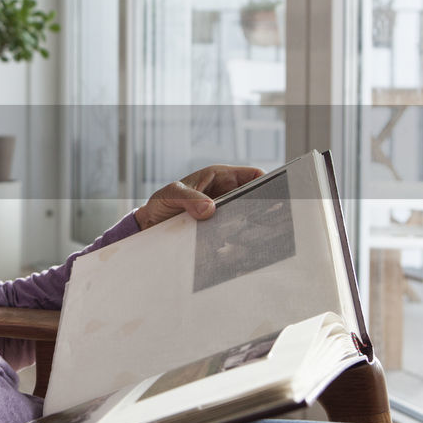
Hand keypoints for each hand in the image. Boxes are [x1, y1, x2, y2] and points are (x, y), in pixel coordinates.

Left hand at [134, 164, 264, 229]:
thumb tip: (210, 208)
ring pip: (248, 217)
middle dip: (263, 208)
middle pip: (255, 198)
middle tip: (269, 222)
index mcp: (220, 176)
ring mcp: (224, 211)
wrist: (149, 226)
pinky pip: (236, 232)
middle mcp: (226, 193)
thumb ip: (188, 199)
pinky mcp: (219, 228)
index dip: (267, 183)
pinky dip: (240, 238)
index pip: (253, 175)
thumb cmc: (160, 203)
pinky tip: (241, 248)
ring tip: (256, 237)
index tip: (273, 197)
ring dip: (252, 226)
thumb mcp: (170, 195)